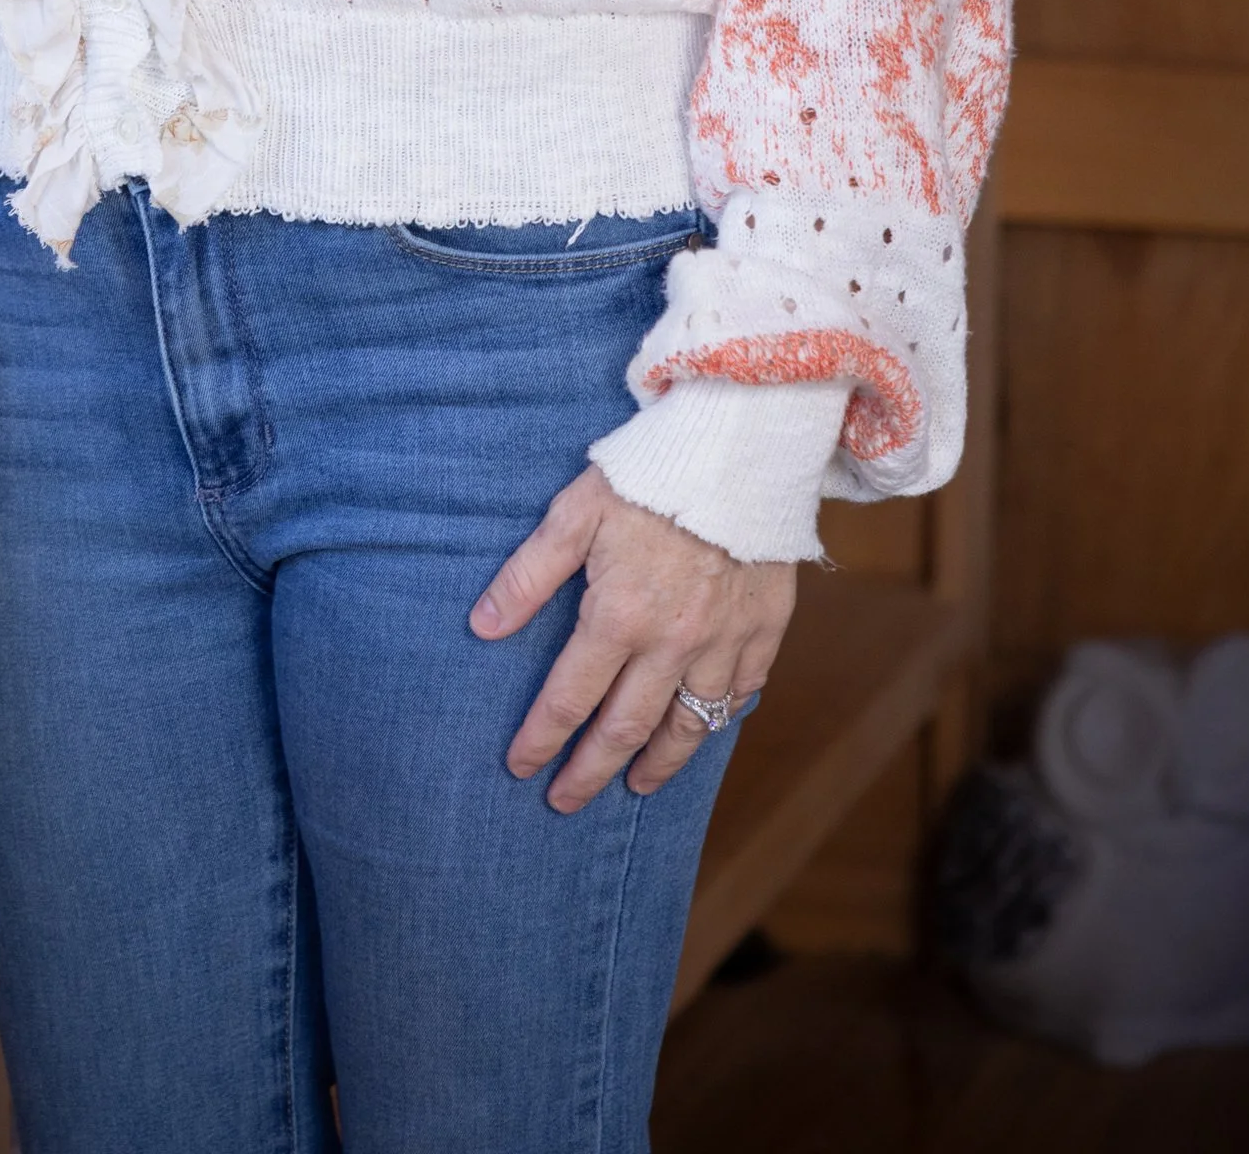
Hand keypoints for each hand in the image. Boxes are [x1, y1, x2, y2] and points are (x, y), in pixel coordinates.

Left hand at [470, 464, 795, 811]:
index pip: (570, 698)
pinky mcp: (765, 629)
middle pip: (625, 729)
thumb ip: (529, 575)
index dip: (542, 738)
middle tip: (565, 802)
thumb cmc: (647, 473)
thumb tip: (482, 626)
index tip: (521, 767)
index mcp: (618, 617)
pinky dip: (719, 720)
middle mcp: (672, 644)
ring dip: (658, 763)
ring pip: (689, 726)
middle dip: (591, 772)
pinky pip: (741, 693)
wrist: (740, 447)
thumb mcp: (575, 513)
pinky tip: (702, 728)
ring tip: (635, 785)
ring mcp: (723, 643)